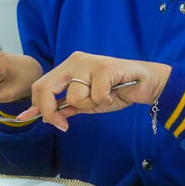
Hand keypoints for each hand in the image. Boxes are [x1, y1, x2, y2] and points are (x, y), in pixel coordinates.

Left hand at [18, 51, 171, 130]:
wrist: (145, 84)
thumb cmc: (116, 91)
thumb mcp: (86, 103)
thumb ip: (65, 107)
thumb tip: (40, 116)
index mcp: (68, 67)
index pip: (41, 85)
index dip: (38, 106)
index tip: (46, 122)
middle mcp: (75, 61)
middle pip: (46, 87)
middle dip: (51, 111)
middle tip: (64, 124)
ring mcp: (89, 62)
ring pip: (74, 96)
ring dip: (90, 105)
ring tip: (105, 97)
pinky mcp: (105, 67)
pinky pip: (96, 96)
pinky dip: (106, 101)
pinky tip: (115, 93)